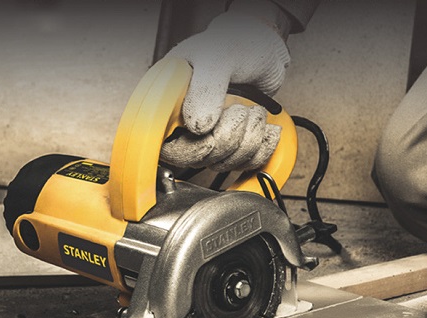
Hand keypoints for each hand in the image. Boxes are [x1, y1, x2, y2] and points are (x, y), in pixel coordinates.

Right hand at [160, 7, 289, 170]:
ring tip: (255, 111)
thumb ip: (206, 88)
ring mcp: (206, 135)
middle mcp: (184, 121)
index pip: (161, 141)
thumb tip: (197, 126)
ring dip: (248, 139)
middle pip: (195, 157)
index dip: (185, 149)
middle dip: (227, 138)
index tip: (208, 140)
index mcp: (168, 99)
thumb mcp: (219, 57)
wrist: (264, 52)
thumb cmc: (237, 44)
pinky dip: (261, 148)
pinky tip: (265, 128)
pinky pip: (243, 164)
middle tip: (242, 110)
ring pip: (222, 162)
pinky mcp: (229, 145)